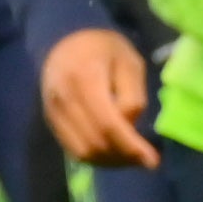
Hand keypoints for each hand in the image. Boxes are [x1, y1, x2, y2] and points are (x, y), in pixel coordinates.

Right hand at [42, 27, 156, 168]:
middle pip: (95, 142)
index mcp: (85, 78)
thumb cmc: (103, 49)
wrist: (64, 39)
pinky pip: (72, 149)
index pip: (108, 124)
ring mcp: (53, 110)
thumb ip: (133, 95)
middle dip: (123, 157)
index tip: (152, 161)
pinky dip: (94, 158)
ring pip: (82, 151)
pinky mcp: (50, 119)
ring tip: (129, 158)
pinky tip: (111, 153)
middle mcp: (63, 97)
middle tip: (144, 160)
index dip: (131, 147)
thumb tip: (128, 127)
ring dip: (109, 161)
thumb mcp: (130, 62)